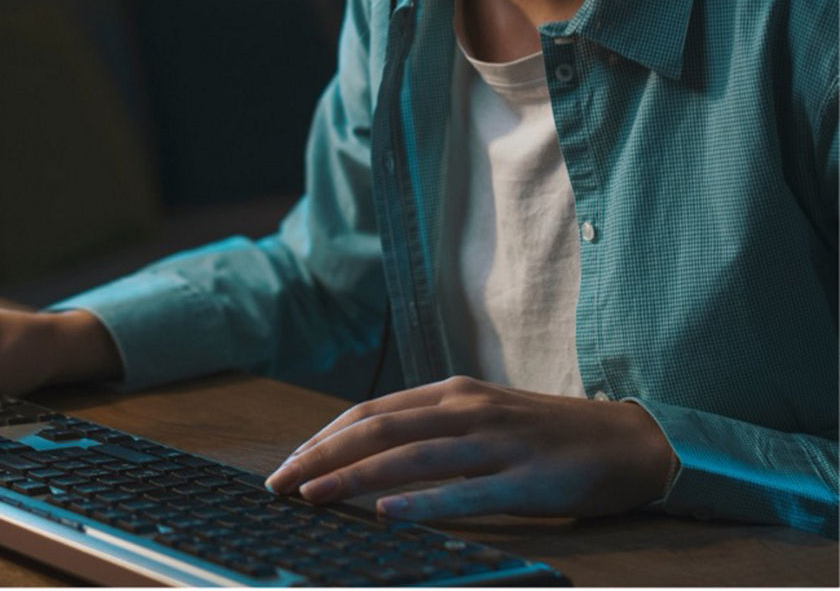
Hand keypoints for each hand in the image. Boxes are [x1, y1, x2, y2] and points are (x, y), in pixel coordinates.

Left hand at [264, 375, 675, 521]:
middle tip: (280, 485)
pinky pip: (465, 492)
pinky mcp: (527, 480)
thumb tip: (372, 455)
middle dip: (322, 457)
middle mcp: (466, 410)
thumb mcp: (483, 417)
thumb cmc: (546, 433)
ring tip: (312, 496)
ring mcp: (496, 443)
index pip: (371, 412)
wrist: (627, 439)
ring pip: (410, 457)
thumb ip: (433, 429)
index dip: (325, 437)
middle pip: (378, 430)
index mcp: (452, 394)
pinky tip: (386, 514)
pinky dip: (421, 504)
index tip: (289, 464)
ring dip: (354, 478)